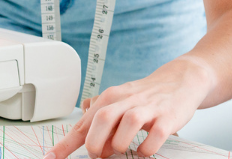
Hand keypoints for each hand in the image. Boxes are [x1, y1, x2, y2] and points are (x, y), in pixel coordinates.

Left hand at [47, 57, 215, 158]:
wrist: (180, 80)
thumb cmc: (146, 96)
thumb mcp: (120, 104)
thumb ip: (104, 124)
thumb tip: (93, 147)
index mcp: (111, 97)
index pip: (83, 124)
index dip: (66, 144)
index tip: (51, 158)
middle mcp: (127, 100)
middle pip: (102, 120)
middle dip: (96, 144)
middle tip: (99, 155)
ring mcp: (149, 109)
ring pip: (127, 126)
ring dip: (121, 145)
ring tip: (124, 149)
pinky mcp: (168, 118)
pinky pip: (154, 137)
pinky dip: (146, 149)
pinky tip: (145, 149)